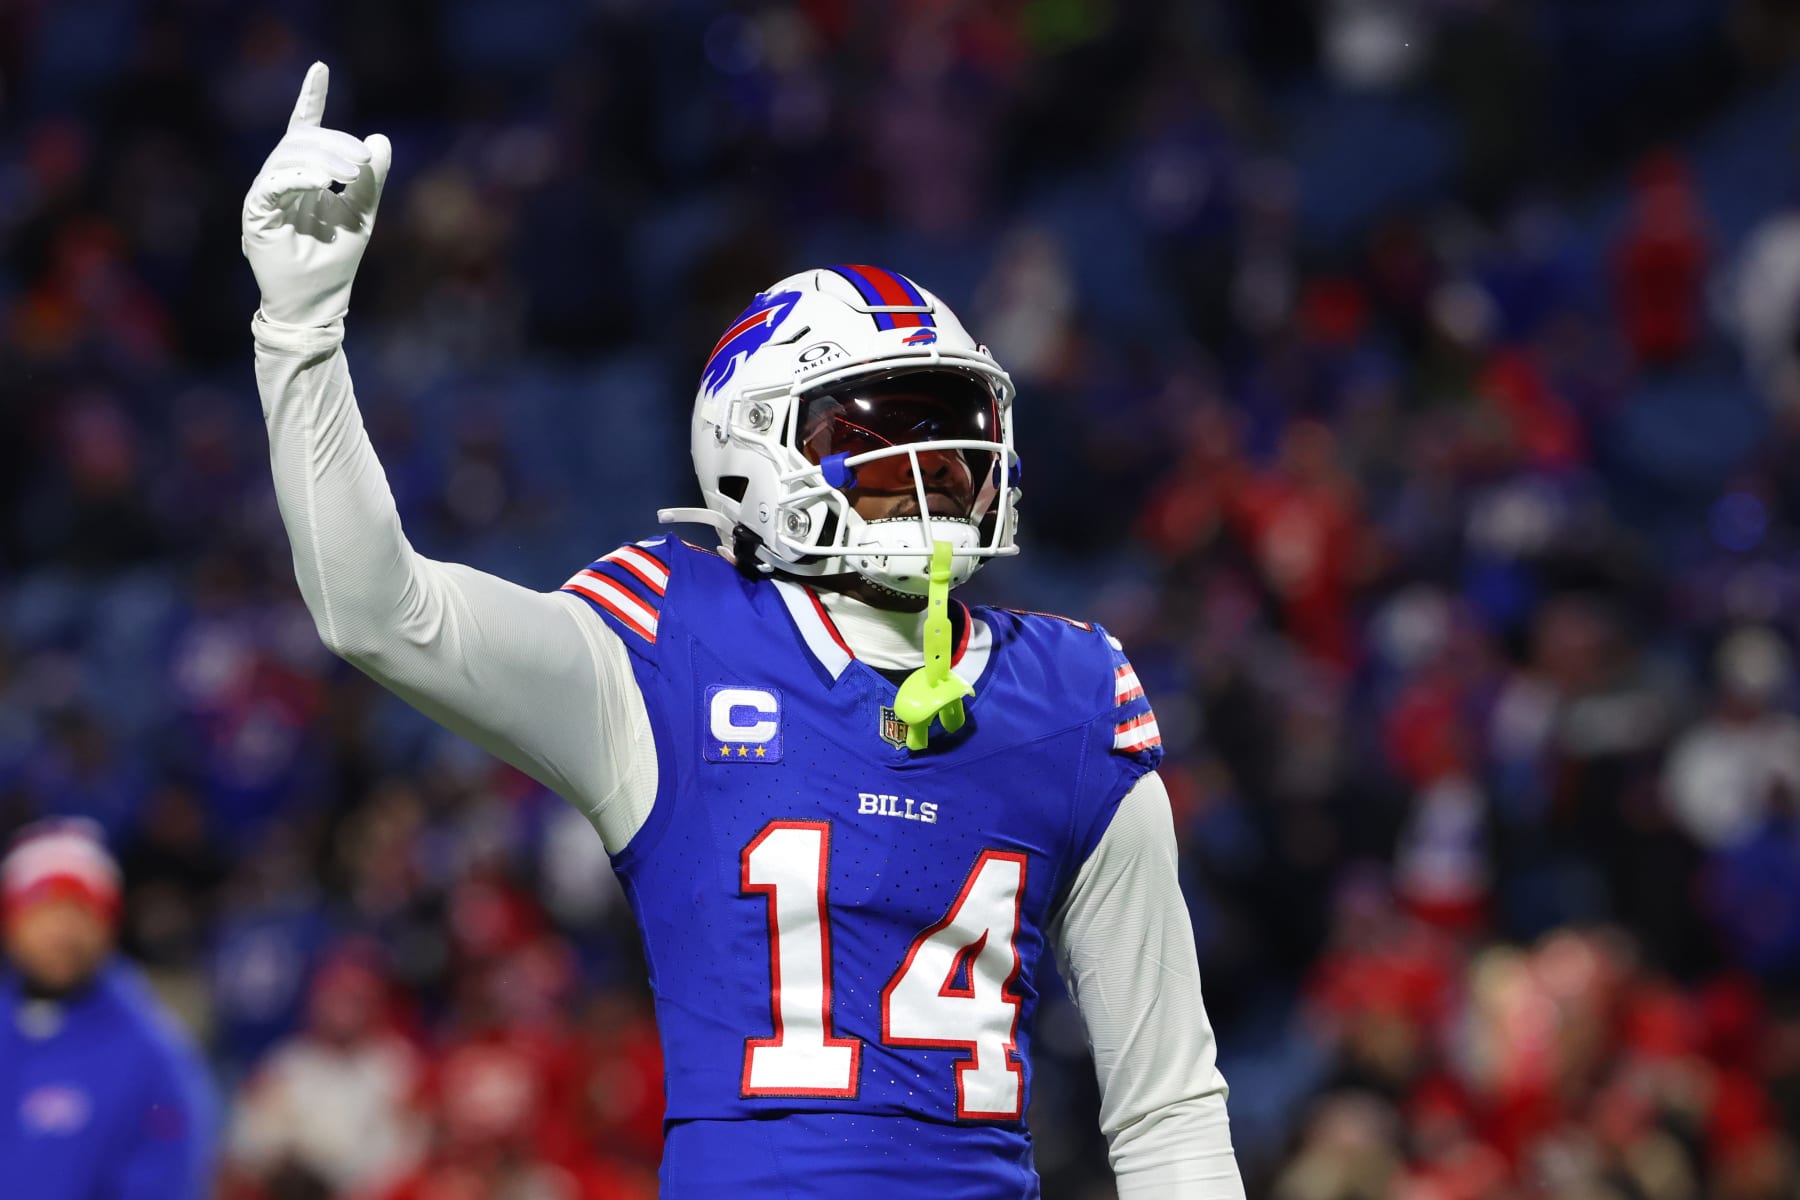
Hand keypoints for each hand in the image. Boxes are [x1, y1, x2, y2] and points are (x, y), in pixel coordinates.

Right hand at [241, 62, 391, 327]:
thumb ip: (370, 179)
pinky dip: (297, 179)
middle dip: (334, 144)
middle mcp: (280, 179)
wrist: (318, 301)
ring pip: (287, 158)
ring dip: (322, 160)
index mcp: (303, 175)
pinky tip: (321, 183)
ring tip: (350, 174)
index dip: (311, 97)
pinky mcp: (256, 213)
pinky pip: (272, 185)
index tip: (321, 68)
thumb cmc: (336, 260)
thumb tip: (379, 139)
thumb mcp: (362, 213)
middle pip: (301, 141)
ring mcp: (265, 195)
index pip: (303, 128)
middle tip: (363, 162)